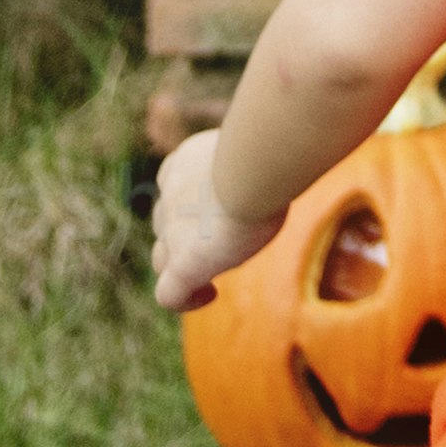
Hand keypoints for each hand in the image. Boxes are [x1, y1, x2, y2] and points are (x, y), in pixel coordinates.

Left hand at [148, 129, 253, 320]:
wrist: (254, 168)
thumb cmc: (268, 150)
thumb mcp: (260, 147)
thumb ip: (255, 157)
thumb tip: (283, 154)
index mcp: (185, 161)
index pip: (172, 184)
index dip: (189, 200)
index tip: (214, 209)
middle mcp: (171, 195)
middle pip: (165, 222)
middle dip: (185, 232)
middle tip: (226, 234)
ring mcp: (172, 231)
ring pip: (162, 256)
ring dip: (184, 261)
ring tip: (217, 263)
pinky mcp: (183, 264)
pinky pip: (170, 294)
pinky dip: (185, 299)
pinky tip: (208, 294)